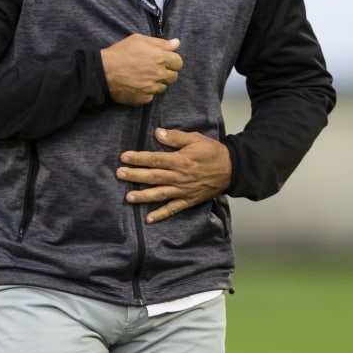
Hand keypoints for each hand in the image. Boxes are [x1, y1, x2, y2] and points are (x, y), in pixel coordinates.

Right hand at [101, 35, 182, 105]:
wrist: (103, 72)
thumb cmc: (120, 53)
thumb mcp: (139, 40)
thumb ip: (160, 43)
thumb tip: (176, 43)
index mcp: (160, 58)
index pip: (179, 62)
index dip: (172, 61)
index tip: (164, 60)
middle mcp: (159, 74)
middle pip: (174, 76)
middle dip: (167, 72)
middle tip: (153, 69)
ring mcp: (152, 88)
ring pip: (163, 87)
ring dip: (157, 82)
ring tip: (144, 77)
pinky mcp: (144, 98)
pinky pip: (152, 96)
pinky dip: (147, 91)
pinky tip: (138, 85)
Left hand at [117, 128, 231, 223]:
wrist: (232, 169)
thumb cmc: (212, 152)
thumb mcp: (195, 139)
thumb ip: (176, 137)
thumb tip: (157, 133)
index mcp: (180, 160)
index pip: (155, 159)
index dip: (139, 158)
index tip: (124, 157)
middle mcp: (180, 177)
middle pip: (153, 176)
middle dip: (135, 175)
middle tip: (119, 174)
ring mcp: (183, 191)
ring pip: (160, 194)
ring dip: (143, 196)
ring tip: (128, 197)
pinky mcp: (188, 201)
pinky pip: (173, 209)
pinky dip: (161, 215)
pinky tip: (148, 219)